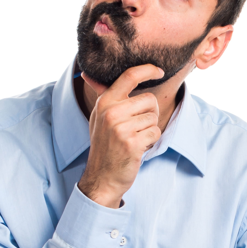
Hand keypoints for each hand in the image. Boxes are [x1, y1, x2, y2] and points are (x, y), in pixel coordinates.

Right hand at [78, 64, 163, 207]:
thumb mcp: (98, 118)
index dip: (148, 70)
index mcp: (104, 103)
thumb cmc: (104, 146)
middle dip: (150, 114)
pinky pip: (155, 133)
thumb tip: (87, 75)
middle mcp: (111, 112)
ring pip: (153, 117)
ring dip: (149, 130)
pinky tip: (138, 148)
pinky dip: (151, 142)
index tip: (159, 71)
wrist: (102, 178)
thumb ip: (101, 96)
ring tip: (134, 139)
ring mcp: (121, 128)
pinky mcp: (132, 143)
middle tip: (136, 128)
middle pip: (149, 100)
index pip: (129, 76)